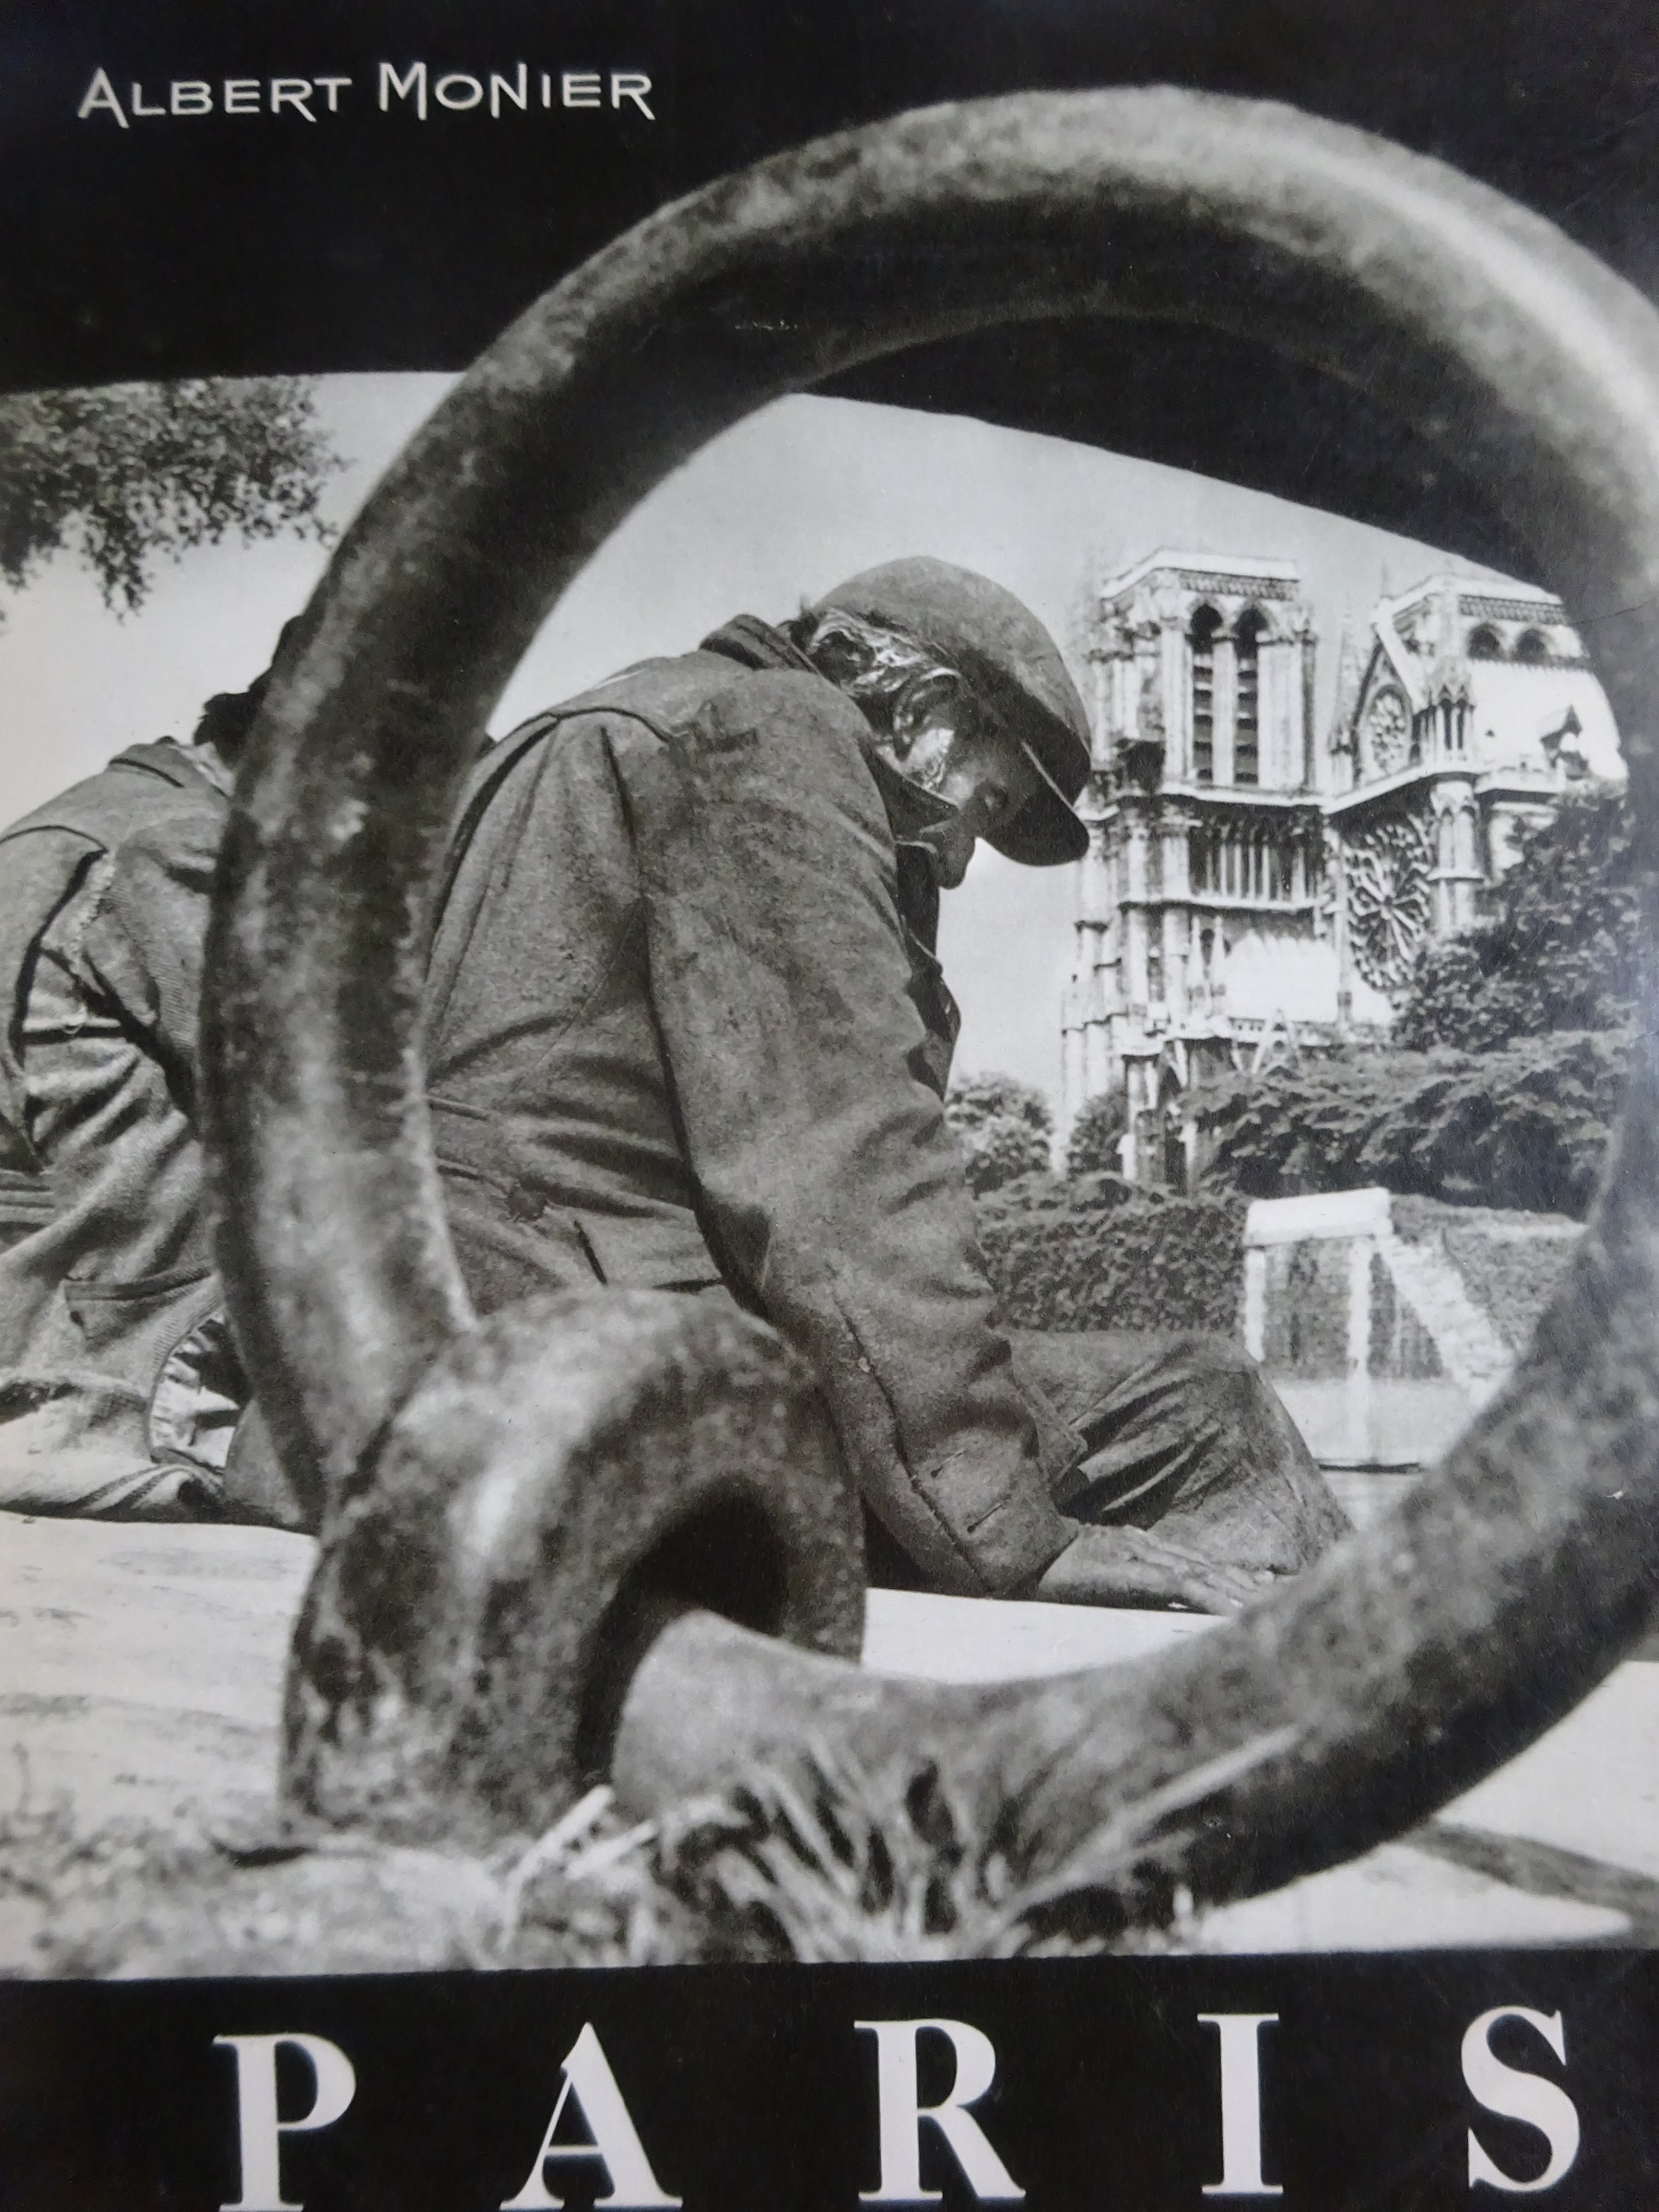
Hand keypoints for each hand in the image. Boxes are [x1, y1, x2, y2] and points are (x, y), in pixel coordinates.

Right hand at [1033, 1525, 1276, 1614]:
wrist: (1021, 1553)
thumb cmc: (1047, 1567)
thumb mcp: (1089, 1572)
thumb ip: (1119, 1578)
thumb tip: (1140, 1590)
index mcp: (1138, 1549)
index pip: (1197, 1562)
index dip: (1233, 1575)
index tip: (1267, 1585)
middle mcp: (1148, 1549)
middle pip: (1211, 1566)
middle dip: (1252, 1583)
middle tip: (1295, 1594)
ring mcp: (1143, 1557)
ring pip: (1206, 1574)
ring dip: (1243, 1591)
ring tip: (1277, 1606)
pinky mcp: (1137, 1571)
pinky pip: (1184, 1585)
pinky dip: (1214, 1597)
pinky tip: (1235, 1610)